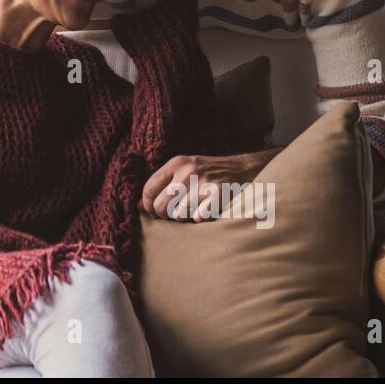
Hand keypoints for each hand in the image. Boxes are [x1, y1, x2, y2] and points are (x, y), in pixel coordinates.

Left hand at [139, 151, 273, 221]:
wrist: (247, 169)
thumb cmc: (211, 175)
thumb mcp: (185, 172)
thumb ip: (162, 185)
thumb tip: (137, 206)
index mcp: (176, 163)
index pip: (148, 190)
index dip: (149, 207)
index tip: (156, 213)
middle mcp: (188, 171)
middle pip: (160, 206)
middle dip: (166, 216)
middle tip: (177, 214)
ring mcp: (204, 182)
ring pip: (178, 215)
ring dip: (186, 218)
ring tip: (196, 210)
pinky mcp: (219, 194)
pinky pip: (199, 218)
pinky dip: (203, 219)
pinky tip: (209, 211)